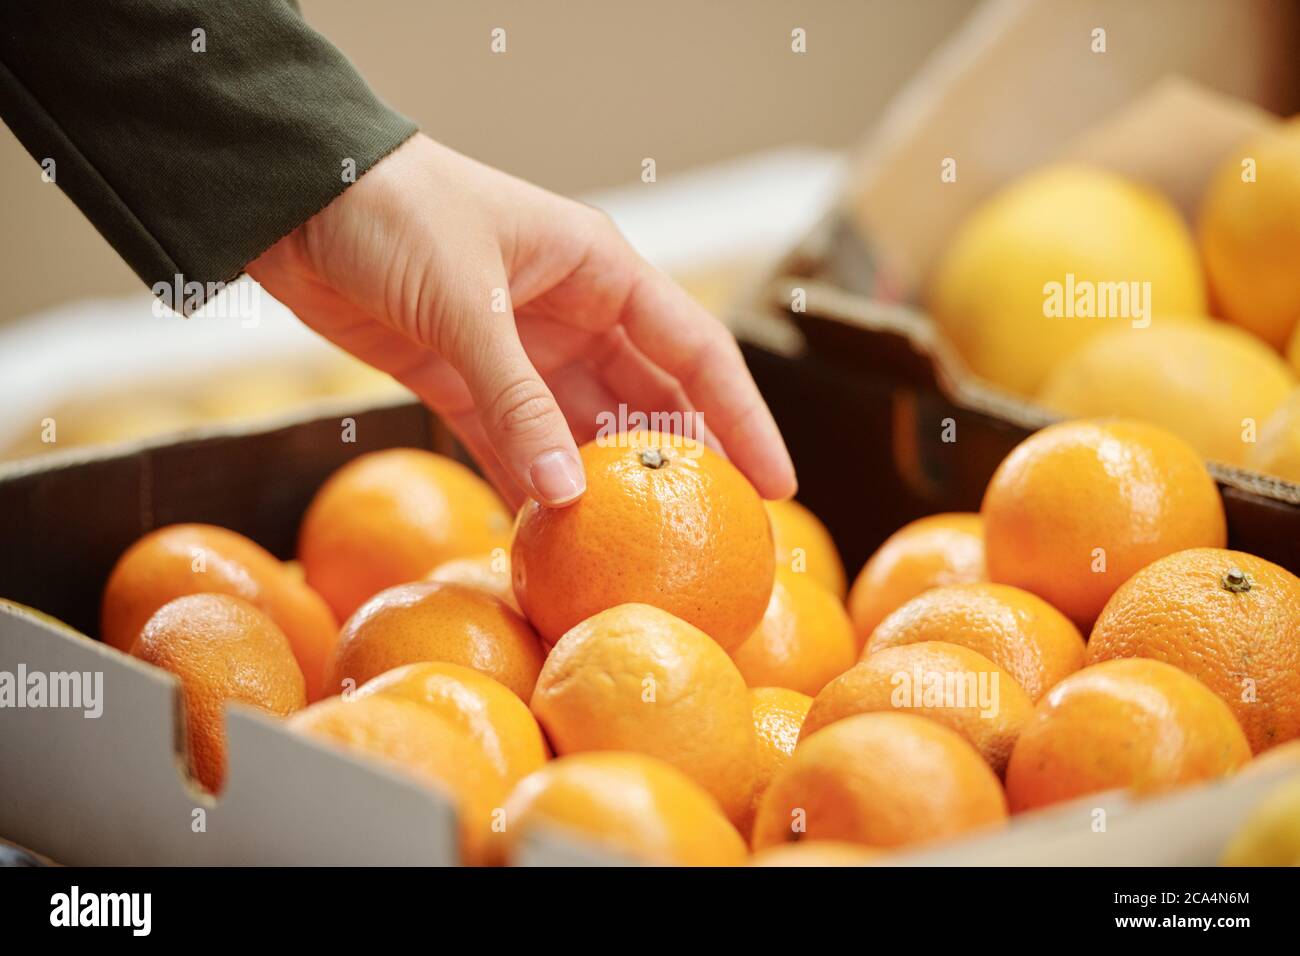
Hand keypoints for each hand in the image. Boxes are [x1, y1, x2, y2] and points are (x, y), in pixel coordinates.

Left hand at [248, 134, 795, 508]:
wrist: (294, 196)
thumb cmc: (391, 211)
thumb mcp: (465, 303)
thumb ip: (519, 402)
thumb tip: (570, 496)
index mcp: (598, 269)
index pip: (695, 351)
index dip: (742, 419)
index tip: (776, 485)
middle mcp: (571, 311)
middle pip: (648, 398)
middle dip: (680, 463)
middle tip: (714, 532)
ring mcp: (518, 349)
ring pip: (580, 429)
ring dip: (601, 484)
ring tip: (634, 549)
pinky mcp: (462, 378)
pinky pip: (513, 443)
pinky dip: (532, 484)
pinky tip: (550, 532)